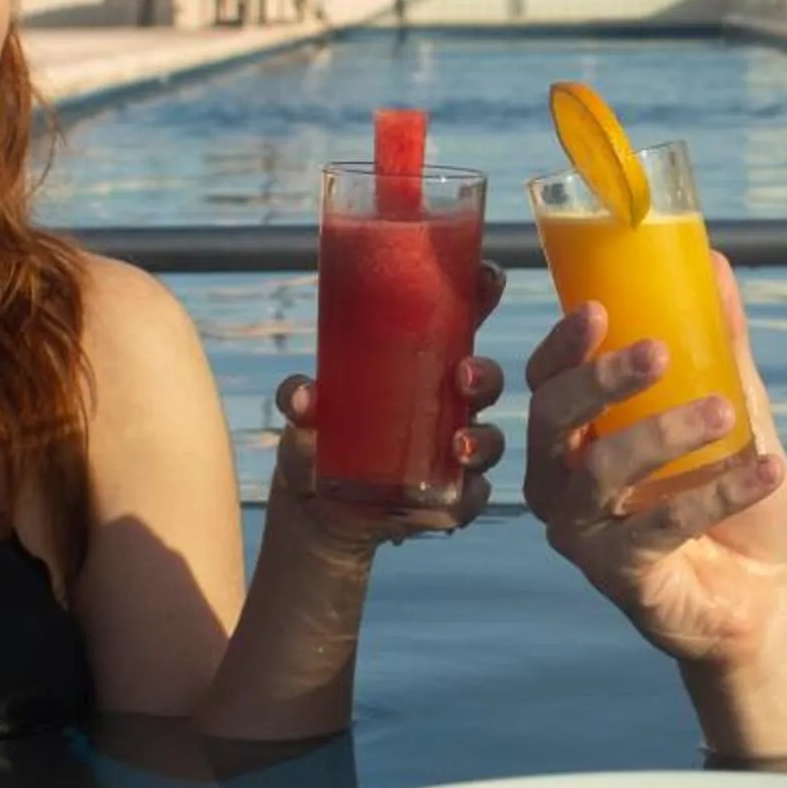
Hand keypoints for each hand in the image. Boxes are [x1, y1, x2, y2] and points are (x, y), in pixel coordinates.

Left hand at [272, 261, 510, 550]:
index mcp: (421, 365)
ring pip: (487, 438)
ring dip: (482, 439)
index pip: (460, 321)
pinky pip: (473, 496)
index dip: (481, 294)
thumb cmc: (317, 440)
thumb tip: (302, 397)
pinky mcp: (451, 499)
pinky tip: (457, 497)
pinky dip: (469, 496)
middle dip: (484, 375)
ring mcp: (453, 453)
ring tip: (459, 445)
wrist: (315, 511)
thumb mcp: (304, 414)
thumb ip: (298, 399)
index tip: (488, 276)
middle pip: (483, 380)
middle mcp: (447, 405)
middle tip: (463, 376)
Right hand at [523, 254, 786, 667]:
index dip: (563, 345)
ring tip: (724, 412)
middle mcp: (560, 482)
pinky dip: (715, 494)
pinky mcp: (619, 576)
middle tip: (659, 352)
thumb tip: (717, 267)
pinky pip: (658, 527)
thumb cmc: (727, 496)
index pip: (545, 380)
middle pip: (552, 420)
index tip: (600, 308)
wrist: (760, 592)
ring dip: (664, 435)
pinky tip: (765, 470)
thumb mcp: (733, 410)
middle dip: (600, 381)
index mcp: (574, 435)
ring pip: (601, 472)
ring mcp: (583, 533)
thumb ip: (720, 346)